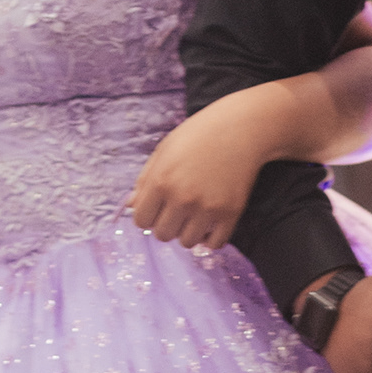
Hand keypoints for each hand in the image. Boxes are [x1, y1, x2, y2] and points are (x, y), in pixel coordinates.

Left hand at [129, 99, 273, 250]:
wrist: (241, 128)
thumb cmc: (199, 135)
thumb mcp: (164, 151)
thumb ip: (145, 180)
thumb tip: (131, 206)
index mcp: (161, 181)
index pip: (141, 221)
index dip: (147, 216)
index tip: (158, 208)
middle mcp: (182, 198)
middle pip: (163, 235)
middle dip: (166, 225)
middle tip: (177, 211)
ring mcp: (207, 208)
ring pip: (187, 242)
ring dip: (188, 232)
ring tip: (194, 216)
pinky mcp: (230, 213)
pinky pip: (214, 244)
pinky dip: (210, 239)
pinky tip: (210, 224)